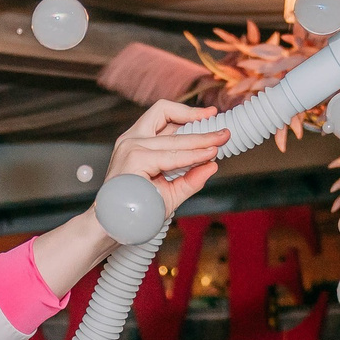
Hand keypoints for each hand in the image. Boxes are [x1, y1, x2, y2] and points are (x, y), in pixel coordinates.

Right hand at [105, 102, 226, 215]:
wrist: (114, 226)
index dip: (189, 113)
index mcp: (137, 140)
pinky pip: (171, 156)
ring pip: (175, 139)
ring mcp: (132, 147)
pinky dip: (192, 155)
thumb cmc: (138, 209)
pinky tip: (207, 155)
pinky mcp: (135, 158)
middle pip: (170, 121)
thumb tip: (212, 166)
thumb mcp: (170, 192)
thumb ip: (190, 179)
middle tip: (224, 132)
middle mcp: (132, 139)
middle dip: (202, 127)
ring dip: (201, 140)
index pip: (164, 117)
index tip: (211, 115)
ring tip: (220, 141)